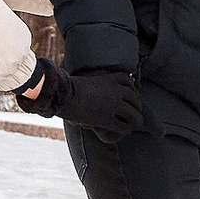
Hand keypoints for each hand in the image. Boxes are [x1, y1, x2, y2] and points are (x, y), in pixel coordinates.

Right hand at [18, 58, 142, 139]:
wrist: (62, 96)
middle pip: (135, 99)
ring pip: (133, 114)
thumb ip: (88, 80)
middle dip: (137, 106)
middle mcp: (116, 92)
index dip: (133, 88)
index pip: (129, 81)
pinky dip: (126, 129)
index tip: (132, 93)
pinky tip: (124, 130)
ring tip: (134, 123)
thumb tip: (67, 68)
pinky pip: (123, 126)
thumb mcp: (82, 79)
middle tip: (136, 112)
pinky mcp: (107, 119)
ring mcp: (113, 106)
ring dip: (135, 119)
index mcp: (110, 79)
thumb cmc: (66, 87)